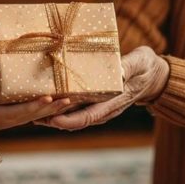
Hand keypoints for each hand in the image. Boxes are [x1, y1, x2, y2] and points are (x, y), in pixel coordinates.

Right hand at [0, 68, 70, 133]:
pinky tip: (66, 100)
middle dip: (55, 107)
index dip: (37, 104)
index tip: (48, 98)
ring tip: (74, 99)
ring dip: (58, 107)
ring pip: (44, 113)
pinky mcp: (26, 115)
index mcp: (8, 114)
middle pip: (41, 113)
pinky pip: (42, 112)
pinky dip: (54, 107)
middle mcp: (19, 118)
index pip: (26, 110)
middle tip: (70, 99)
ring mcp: (24, 118)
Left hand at [37, 46, 168, 130]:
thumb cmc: (146, 67)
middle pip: (74, 120)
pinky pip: (76, 108)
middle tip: (31, 114)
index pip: (86, 117)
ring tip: (32, 109)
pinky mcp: (96, 102)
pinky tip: (47, 100)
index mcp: (112, 103)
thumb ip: (127, 67)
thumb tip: (117, 73)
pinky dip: (60, 106)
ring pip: (73, 115)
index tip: (51, 119)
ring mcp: (100, 107)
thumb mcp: (138, 63)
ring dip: (53, 115)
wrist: (153, 75)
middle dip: (52, 119)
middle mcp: (103, 109)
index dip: (67, 120)